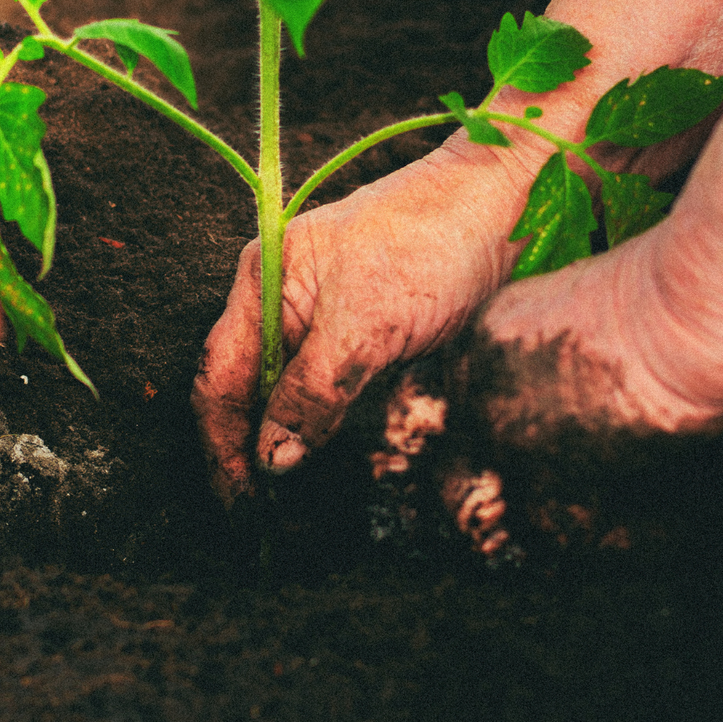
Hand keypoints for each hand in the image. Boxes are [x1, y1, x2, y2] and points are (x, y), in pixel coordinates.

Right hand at [191, 137, 534, 503]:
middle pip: (244, 389)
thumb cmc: (432, 243)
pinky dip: (318, 428)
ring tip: (284, 504)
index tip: (239, 504)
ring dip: (282, 445)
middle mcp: (281, 298)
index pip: (219, 378)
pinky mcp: (360, 331)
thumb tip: (273, 461)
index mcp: (263, 281)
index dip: (222, 444)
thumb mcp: (367, 323)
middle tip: (258, 519)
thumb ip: (313, 392)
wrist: (503, 202)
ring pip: (283, 393)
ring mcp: (320, 314)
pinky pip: (323, 390)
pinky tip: (324, 461)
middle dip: (246, 452)